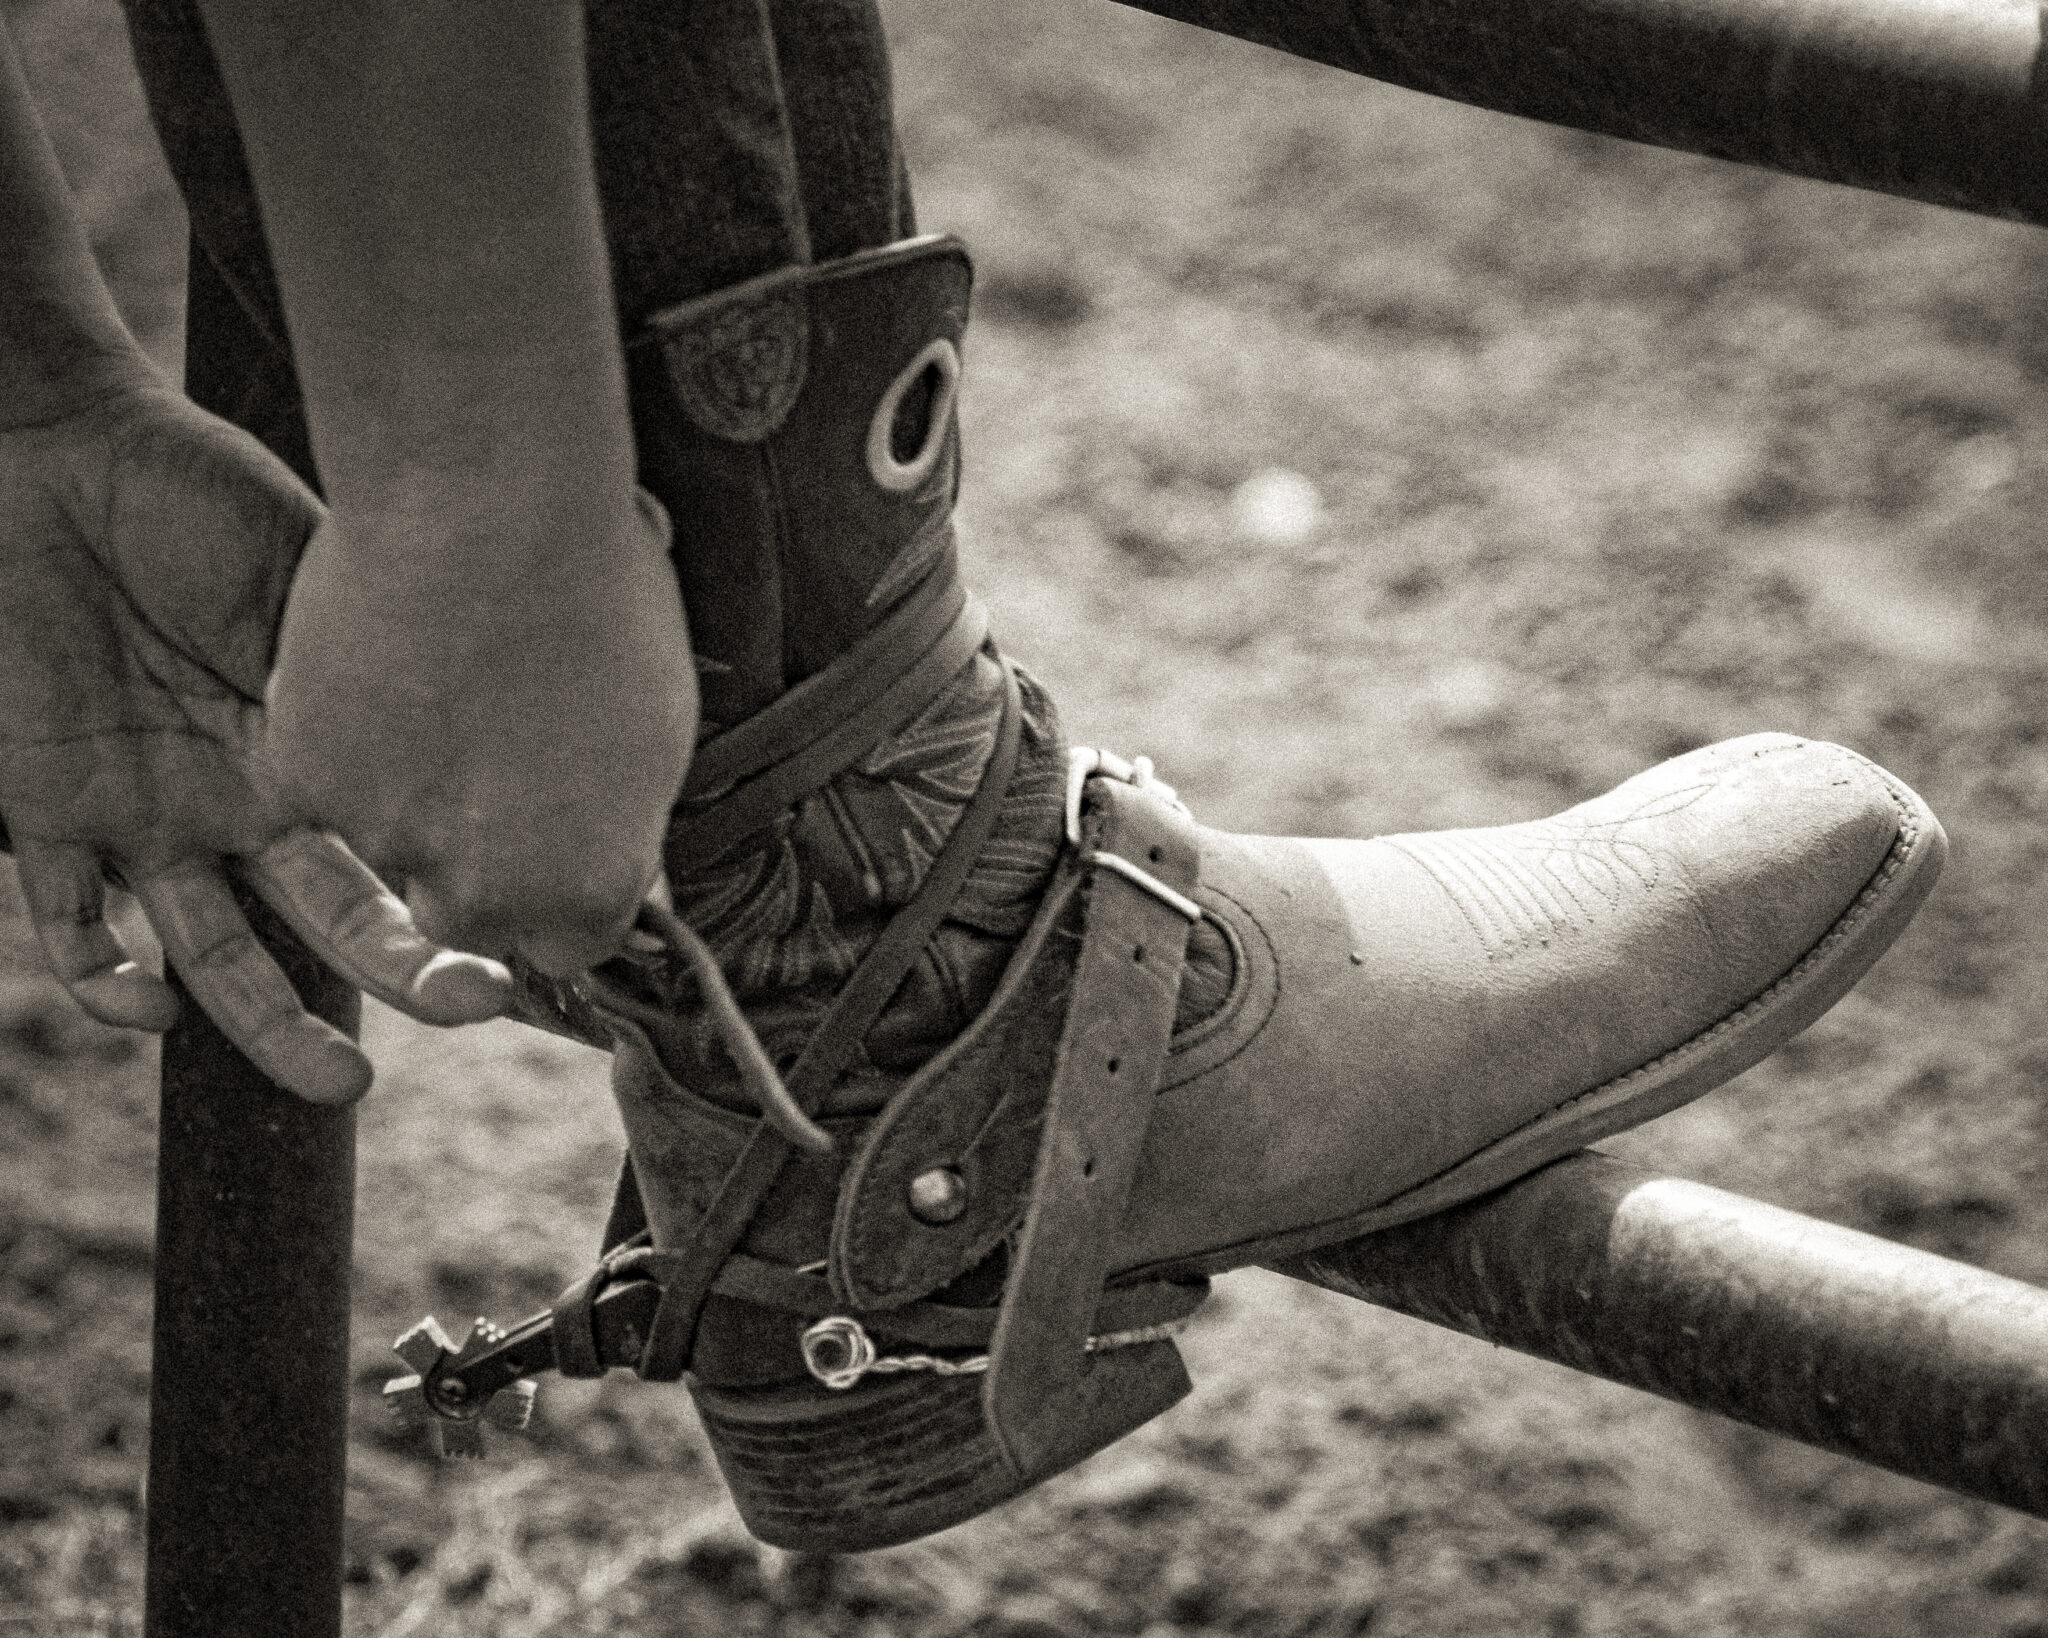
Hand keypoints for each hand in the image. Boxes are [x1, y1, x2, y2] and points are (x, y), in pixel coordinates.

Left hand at [0, 383, 512, 1101]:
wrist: (46, 455)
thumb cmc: (186, 490)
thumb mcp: (303, 571)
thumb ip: (362, 656)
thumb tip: (473, 712)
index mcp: (312, 746)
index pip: (392, 846)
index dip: (454, 896)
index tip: (520, 931)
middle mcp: (241, 802)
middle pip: (329, 919)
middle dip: (404, 972)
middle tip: (468, 1005)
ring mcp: (149, 817)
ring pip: (215, 955)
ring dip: (271, 1025)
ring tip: (339, 1078)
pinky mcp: (43, 814)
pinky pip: (73, 929)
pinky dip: (111, 983)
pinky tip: (156, 1006)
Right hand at [262, 486, 696, 976]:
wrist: (491, 510)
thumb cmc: (600, 598)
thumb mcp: (658, 727)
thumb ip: (621, 815)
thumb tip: (613, 837)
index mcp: (589, 889)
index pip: (570, 947)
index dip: (559, 893)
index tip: (553, 844)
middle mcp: (487, 895)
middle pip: (470, 919)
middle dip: (474, 861)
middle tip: (483, 762)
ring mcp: (389, 841)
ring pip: (388, 846)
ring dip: (401, 794)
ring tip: (434, 690)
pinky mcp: (308, 780)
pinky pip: (319, 782)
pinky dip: (338, 737)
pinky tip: (375, 665)